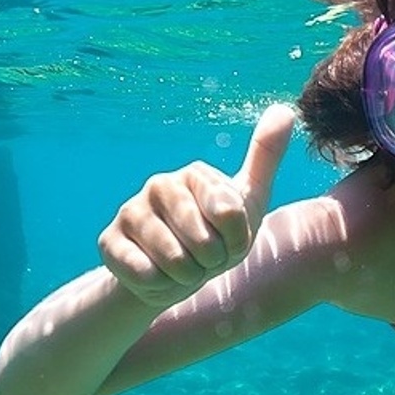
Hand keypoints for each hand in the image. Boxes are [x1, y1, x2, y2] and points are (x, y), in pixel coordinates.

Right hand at [98, 104, 294, 308]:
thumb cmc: (216, 235)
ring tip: (183, 265)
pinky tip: (156, 274)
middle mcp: (160, 184)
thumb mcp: (248, 199)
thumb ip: (266, 156)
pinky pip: (146, 274)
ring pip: (175, 260)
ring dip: (186, 275)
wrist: (173, 276)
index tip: (229, 239)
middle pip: (204, 241)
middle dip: (211, 261)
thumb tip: (285, 109)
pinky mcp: (108, 241)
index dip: (236, 241)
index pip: (232, 215)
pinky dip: (160, 285)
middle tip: (205, 257)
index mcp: (195, 174)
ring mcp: (131, 210)